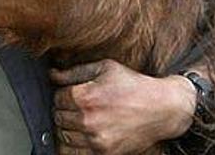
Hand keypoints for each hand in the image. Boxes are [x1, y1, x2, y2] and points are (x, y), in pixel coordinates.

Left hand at [51, 59, 195, 153]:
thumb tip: (52, 74)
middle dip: (64, 110)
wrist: (161, 109)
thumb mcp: (105, 68)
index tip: (72, 93)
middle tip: (77, 106)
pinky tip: (81, 135)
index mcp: (86, 96)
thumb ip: (74, 72)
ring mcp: (96, 139)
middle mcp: (88, 120)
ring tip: (80, 119)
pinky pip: (74, 153)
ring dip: (68, 127)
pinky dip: (72, 145)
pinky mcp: (104, 153)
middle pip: (58, 117)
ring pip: (63, 135)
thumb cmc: (133, 85)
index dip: (63, 94)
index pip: (57, 97)